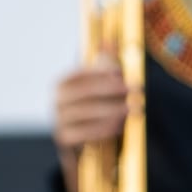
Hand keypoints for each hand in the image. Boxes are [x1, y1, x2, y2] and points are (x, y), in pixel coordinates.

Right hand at [54, 59, 132, 191]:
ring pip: (86, 112)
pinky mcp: (64, 140)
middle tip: (134, 89)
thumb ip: (104, 67)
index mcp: (62, 84)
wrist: (82, 150)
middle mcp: (56, 101)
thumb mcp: (99, 89)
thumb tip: (110, 41)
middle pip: (84, 92)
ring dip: (112, 109)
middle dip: (111, 89)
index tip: (122, 71)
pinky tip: (120, 125)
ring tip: (133, 108)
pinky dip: (102, 128)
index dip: (101, 71)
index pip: (81, 73)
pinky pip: (84, 133)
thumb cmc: (93, 114)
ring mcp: (58, 120)